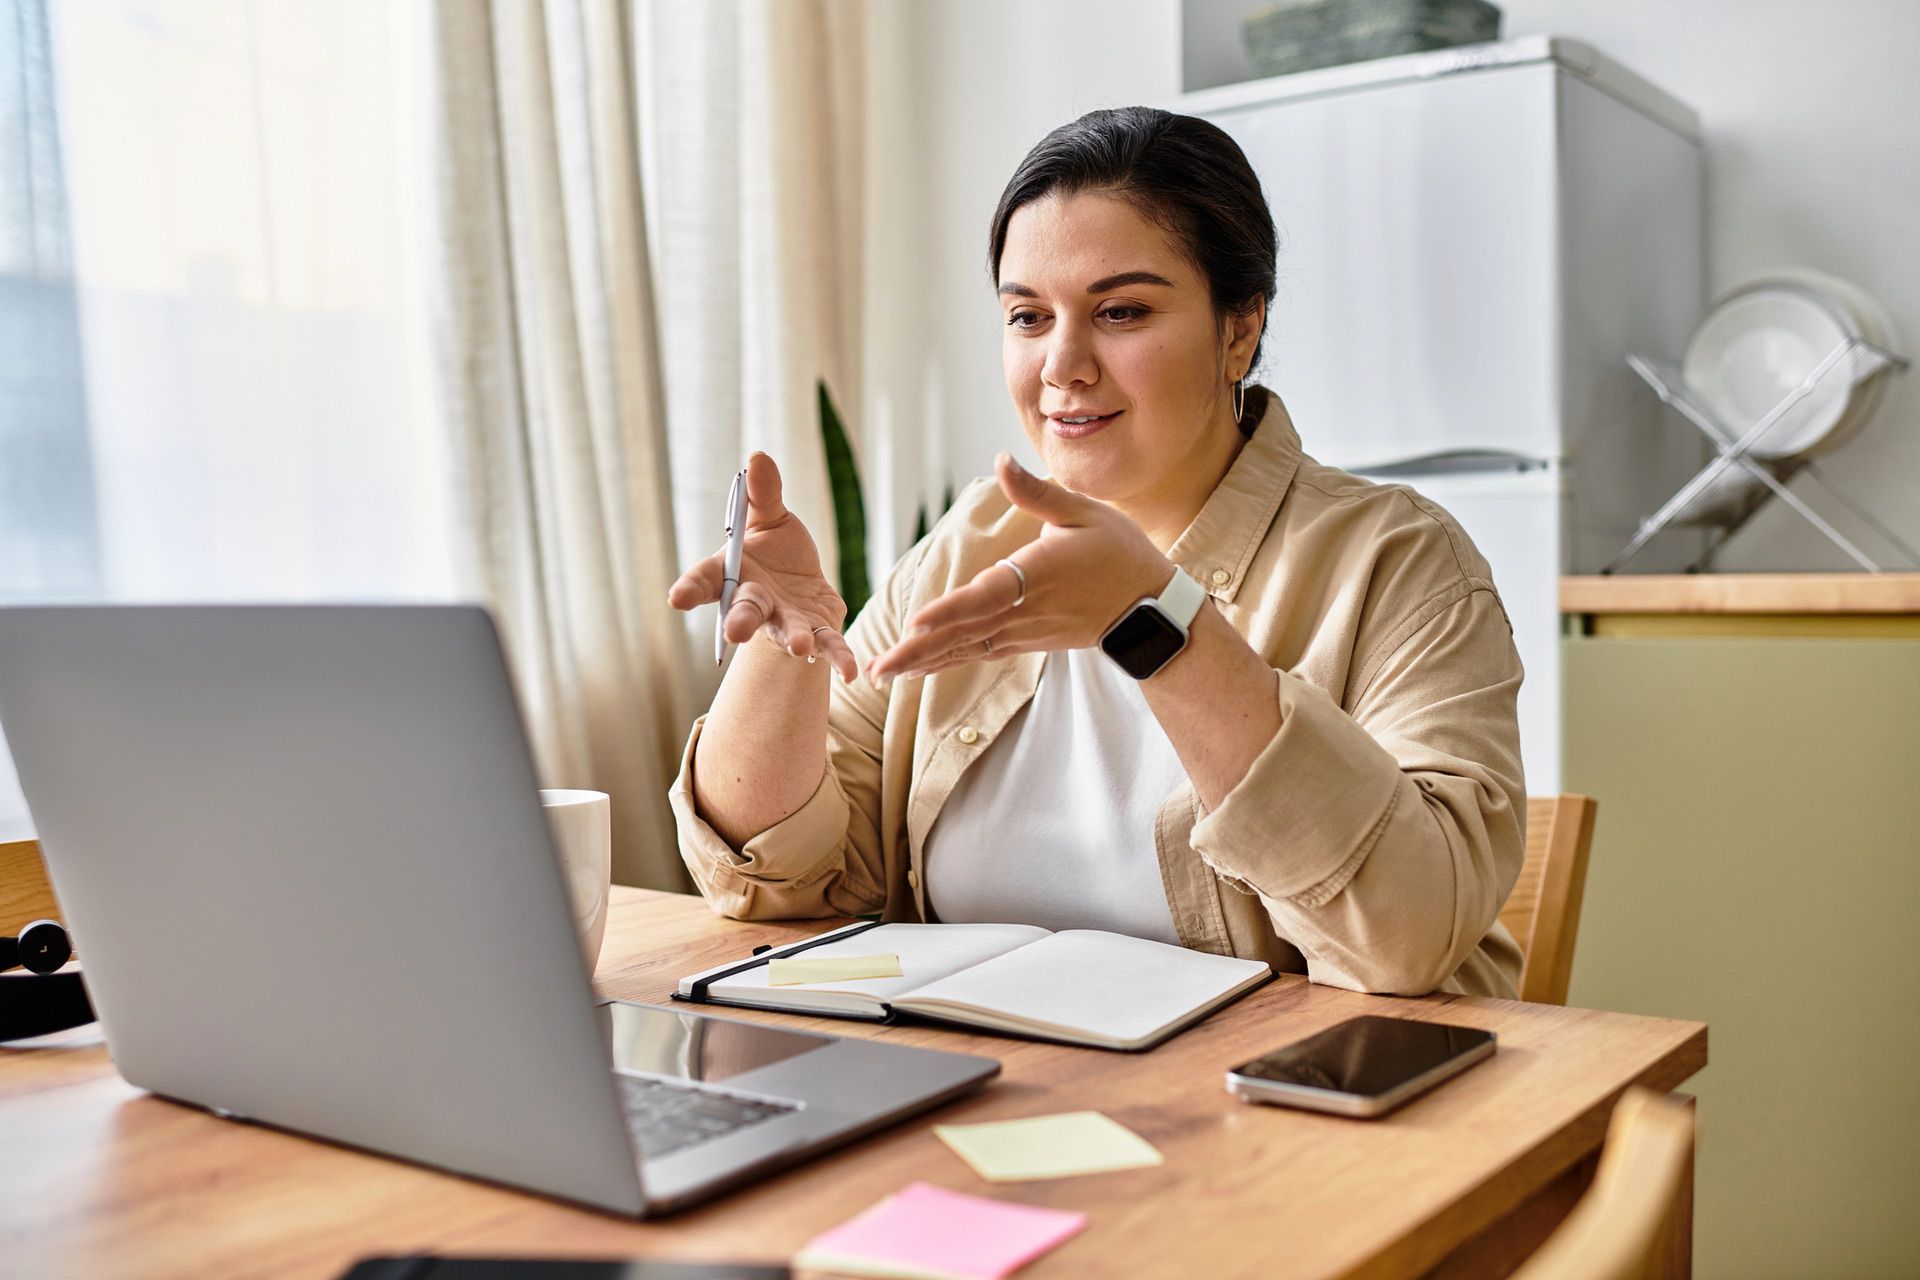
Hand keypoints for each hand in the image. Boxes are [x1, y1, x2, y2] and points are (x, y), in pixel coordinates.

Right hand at [667, 452, 859, 680]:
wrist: (804, 586)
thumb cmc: (776, 550)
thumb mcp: (770, 517)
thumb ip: (764, 493)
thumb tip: (758, 456)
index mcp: (734, 574)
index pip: (705, 581)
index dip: (690, 589)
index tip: (676, 598)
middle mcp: (755, 602)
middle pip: (744, 612)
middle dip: (740, 622)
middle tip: (734, 633)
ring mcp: (786, 621)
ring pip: (785, 632)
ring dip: (792, 640)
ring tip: (798, 649)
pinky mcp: (817, 631)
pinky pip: (828, 645)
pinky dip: (838, 658)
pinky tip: (850, 673)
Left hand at [866, 453, 1171, 682]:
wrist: (1153, 608)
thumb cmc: (1120, 553)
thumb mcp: (1085, 512)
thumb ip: (1035, 493)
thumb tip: (1000, 461)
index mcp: (1039, 573)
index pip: (988, 595)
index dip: (951, 610)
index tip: (915, 624)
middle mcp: (1028, 608)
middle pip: (965, 632)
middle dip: (918, 651)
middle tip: (875, 667)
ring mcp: (1027, 630)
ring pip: (967, 648)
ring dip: (923, 662)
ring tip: (881, 673)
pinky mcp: (1028, 642)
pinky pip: (980, 652)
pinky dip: (947, 660)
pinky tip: (918, 669)